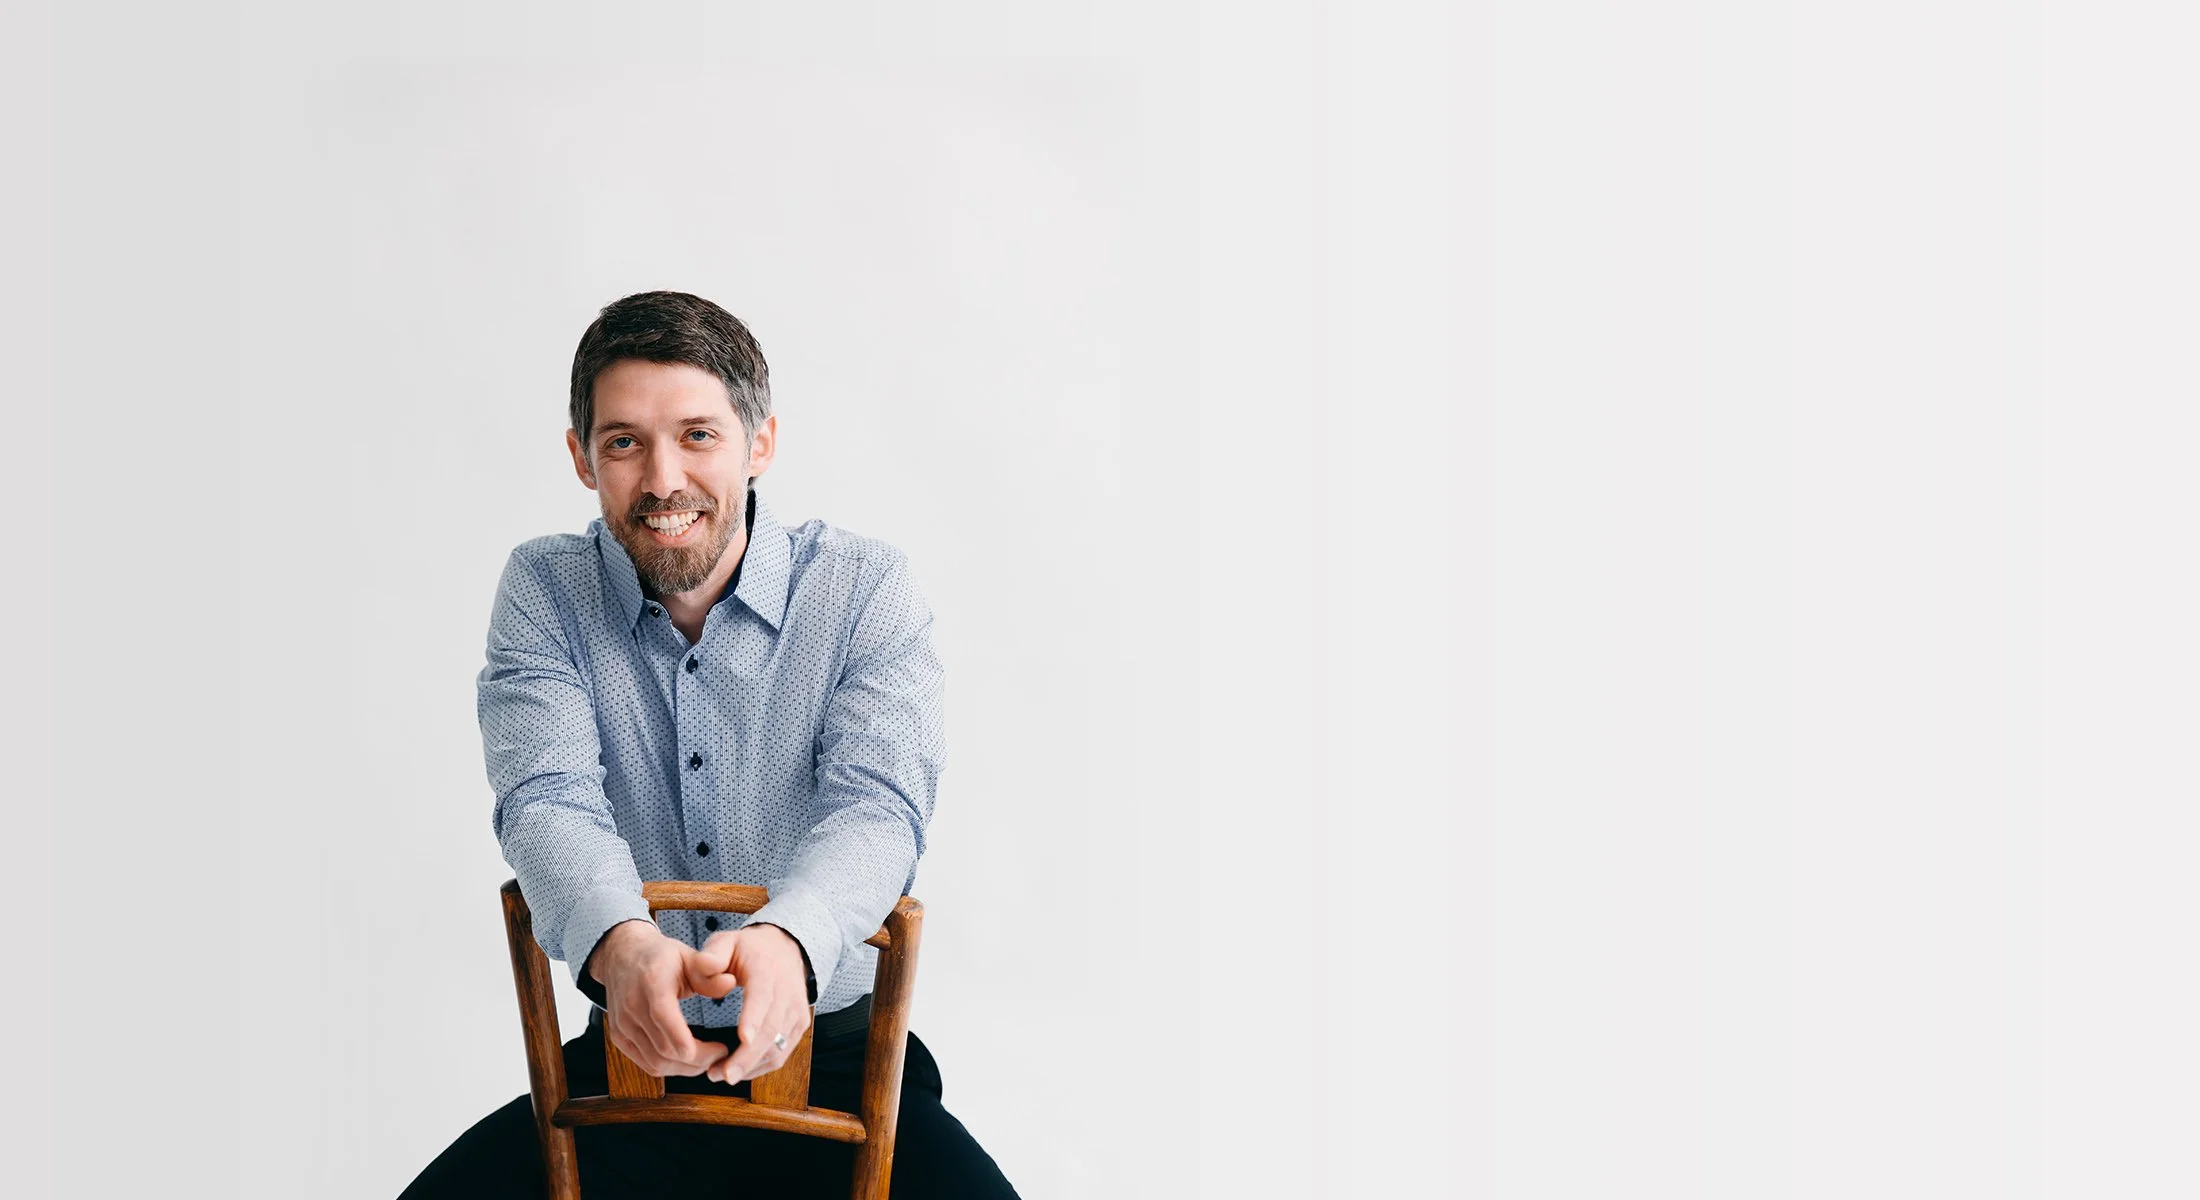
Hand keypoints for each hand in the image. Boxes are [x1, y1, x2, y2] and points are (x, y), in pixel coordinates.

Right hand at [588, 919, 728, 1076]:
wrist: (623, 957)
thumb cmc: (661, 957)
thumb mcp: (689, 956)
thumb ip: (709, 974)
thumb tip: (730, 983)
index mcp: (652, 982)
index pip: (666, 1019)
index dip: (692, 1043)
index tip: (720, 1049)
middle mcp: (632, 1006)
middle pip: (665, 1050)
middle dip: (697, 1061)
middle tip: (721, 1056)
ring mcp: (622, 1025)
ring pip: (656, 1063)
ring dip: (685, 1069)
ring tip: (708, 1059)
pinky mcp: (619, 1037)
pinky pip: (646, 1064)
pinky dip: (670, 1068)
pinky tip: (688, 1060)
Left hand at [686, 922, 813, 1084]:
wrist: (784, 950)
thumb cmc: (748, 950)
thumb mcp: (726, 941)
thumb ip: (711, 954)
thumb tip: (706, 966)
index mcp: (767, 970)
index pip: (763, 996)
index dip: (754, 1017)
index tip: (743, 1038)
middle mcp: (787, 992)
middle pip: (771, 1030)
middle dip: (748, 1056)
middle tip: (723, 1075)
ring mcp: (796, 1011)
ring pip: (778, 1047)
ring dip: (751, 1066)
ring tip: (721, 1074)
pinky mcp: (799, 1026)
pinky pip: (781, 1053)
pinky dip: (760, 1066)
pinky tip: (738, 1070)